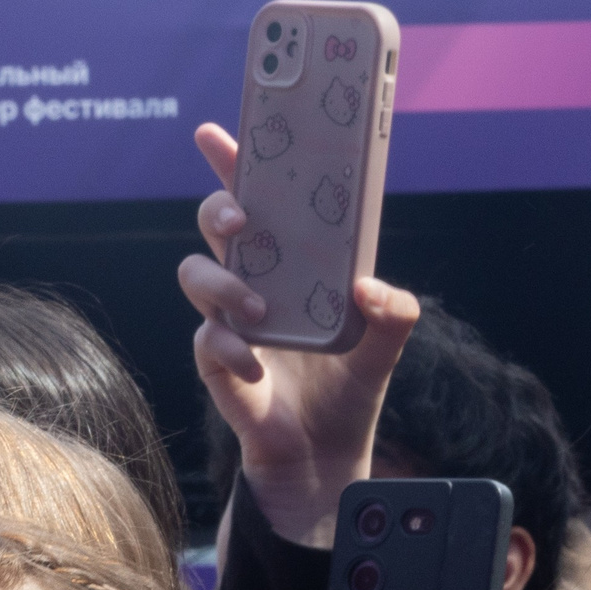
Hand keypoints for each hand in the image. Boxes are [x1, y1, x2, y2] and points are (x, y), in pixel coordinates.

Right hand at [178, 122, 421, 545]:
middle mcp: (258, 280)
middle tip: (243, 218)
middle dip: (220, 207)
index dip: (238, 160)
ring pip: (196, 274)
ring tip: (259, 309)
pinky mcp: (217, 361)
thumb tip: (371, 288)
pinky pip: (206, 339)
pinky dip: (229, 348)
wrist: (324, 458)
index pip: (264, 197)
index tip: (220, 132)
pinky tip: (259, 367)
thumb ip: (394, 313)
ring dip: (223, 282)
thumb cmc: (348, 391)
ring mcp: (231, 319)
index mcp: (296, 261)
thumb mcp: (385, 347)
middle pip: (218, 222)